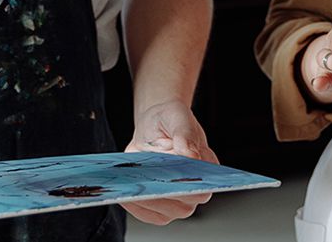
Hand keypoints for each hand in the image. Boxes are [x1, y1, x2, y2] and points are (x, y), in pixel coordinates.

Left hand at [120, 101, 217, 225]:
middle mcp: (195, 189)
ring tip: (128, 188)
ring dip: (144, 201)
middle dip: (159, 196)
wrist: (154, 126)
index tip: (165, 181)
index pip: (201, 188)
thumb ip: (185, 135)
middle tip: (141, 185)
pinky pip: (147, 214)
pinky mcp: (159, 207)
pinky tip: (124, 193)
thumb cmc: (169, 121)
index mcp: (208, 168)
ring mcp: (178, 201)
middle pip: (181, 205)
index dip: (184, 188)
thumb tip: (190, 154)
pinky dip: (134, 206)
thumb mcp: (177, 118)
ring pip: (163, 212)